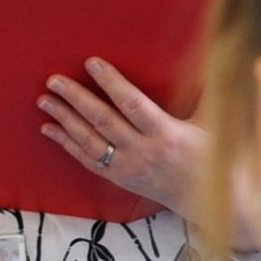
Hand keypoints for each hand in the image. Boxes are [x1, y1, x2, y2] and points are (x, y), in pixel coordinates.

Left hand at [40, 59, 204, 213]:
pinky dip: (66, 143)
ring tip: (44, 101)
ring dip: (64, 119)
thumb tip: (215, 60)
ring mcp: (127, 167)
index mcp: (166, 134)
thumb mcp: (211, 124)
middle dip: (76, 99)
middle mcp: (142, 152)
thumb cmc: (210, 156)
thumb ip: (205, 93)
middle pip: (103, 121)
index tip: (92, 63)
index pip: (133, 104)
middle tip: (54, 80)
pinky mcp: (117, 178)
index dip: (111, 83)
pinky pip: (86, 160)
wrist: (203, 199)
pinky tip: (50, 128)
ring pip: (89, 141)